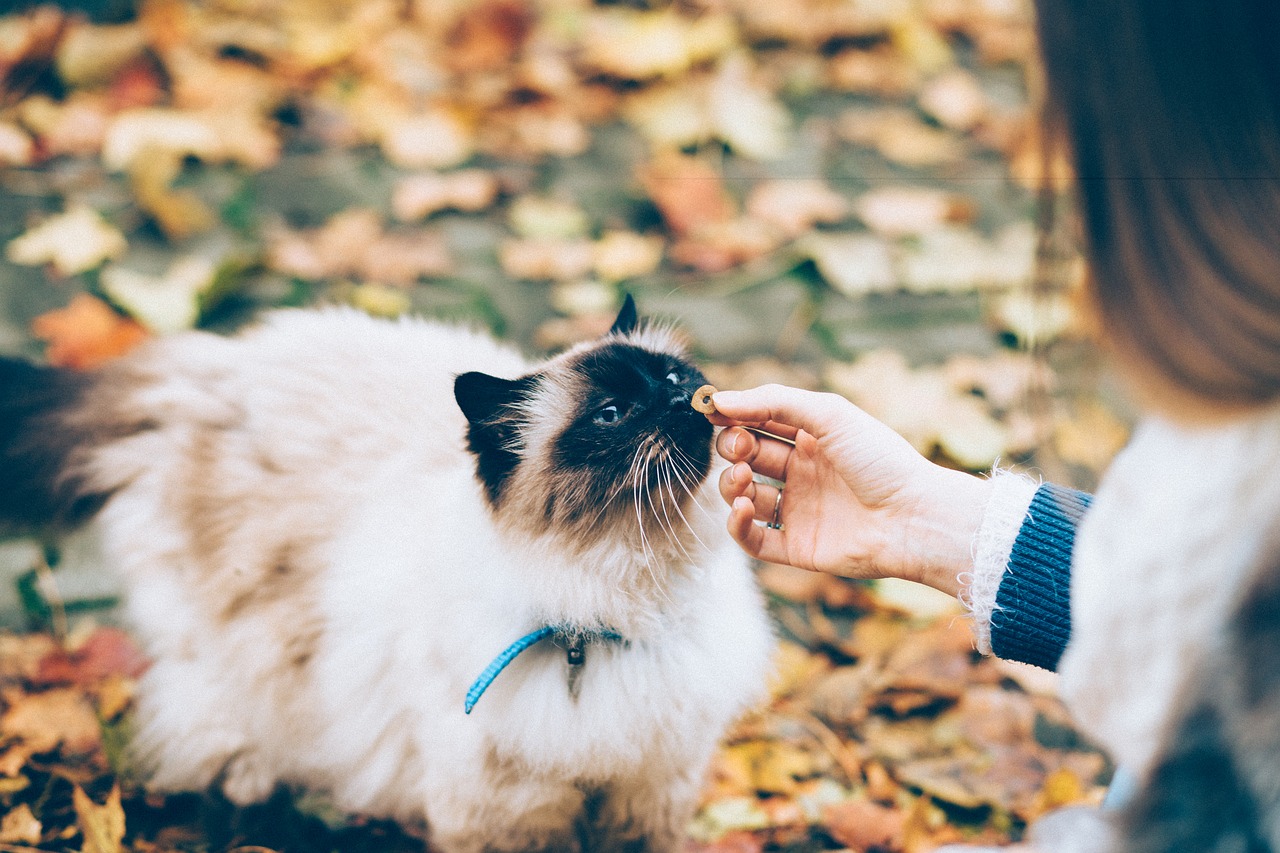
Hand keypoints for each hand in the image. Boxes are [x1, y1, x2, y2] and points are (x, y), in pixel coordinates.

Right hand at [709, 385, 992, 595]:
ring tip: (744, 480)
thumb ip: (772, 402)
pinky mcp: (796, 547)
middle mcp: (803, 473)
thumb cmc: (880, 460)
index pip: (759, 423)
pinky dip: (737, 525)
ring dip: (731, 485)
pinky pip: (753, 539)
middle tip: (740, 448)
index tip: (713, 413)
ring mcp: (799, 511)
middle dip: (732, 449)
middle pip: (747, 458)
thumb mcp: (828, 414)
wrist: (914, 517)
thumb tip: (719, 401)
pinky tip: (744, 508)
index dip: (734, 417)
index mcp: (812, 439)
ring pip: (744, 497)